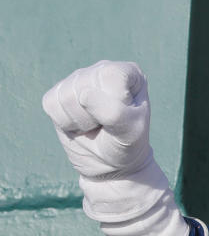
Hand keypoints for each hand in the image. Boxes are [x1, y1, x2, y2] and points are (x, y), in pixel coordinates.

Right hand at [42, 60, 152, 178]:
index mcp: (129, 73)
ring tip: (95, 126)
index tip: (125, 116)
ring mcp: (79, 79)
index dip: (113, 100)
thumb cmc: (128, 145)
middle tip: (108, 126)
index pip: (111, 75)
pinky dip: (64, 122)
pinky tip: (80, 126)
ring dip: (80, 121)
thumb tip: (84, 94)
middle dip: (94, 115)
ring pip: (65, 96)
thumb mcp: (130, 132)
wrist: (111, 165)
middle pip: (84, 86)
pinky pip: (50, 104)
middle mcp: (102, 70)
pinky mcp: (58, 93)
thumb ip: (114, 112)